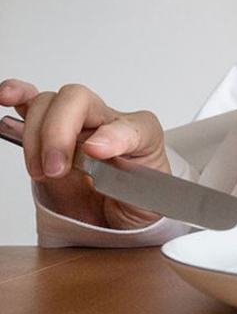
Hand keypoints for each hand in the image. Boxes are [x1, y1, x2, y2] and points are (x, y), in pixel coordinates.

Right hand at [0, 79, 168, 228]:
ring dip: (36, 134)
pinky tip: (7, 98)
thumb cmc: (136, 202)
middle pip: (79, 100)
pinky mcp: (50, 133)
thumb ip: (131, 183)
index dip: (113, 135)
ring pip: (49, 104)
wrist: (120, 216)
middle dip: (58, 133)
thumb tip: (96, 153)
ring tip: (42, 170)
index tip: (96, 152)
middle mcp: (108, 123)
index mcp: (142, 137)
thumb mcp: (147, 203)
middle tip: (55, 169)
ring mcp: (78, 125)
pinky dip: (18, 97)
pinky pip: (32, 104)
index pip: (132, 125)